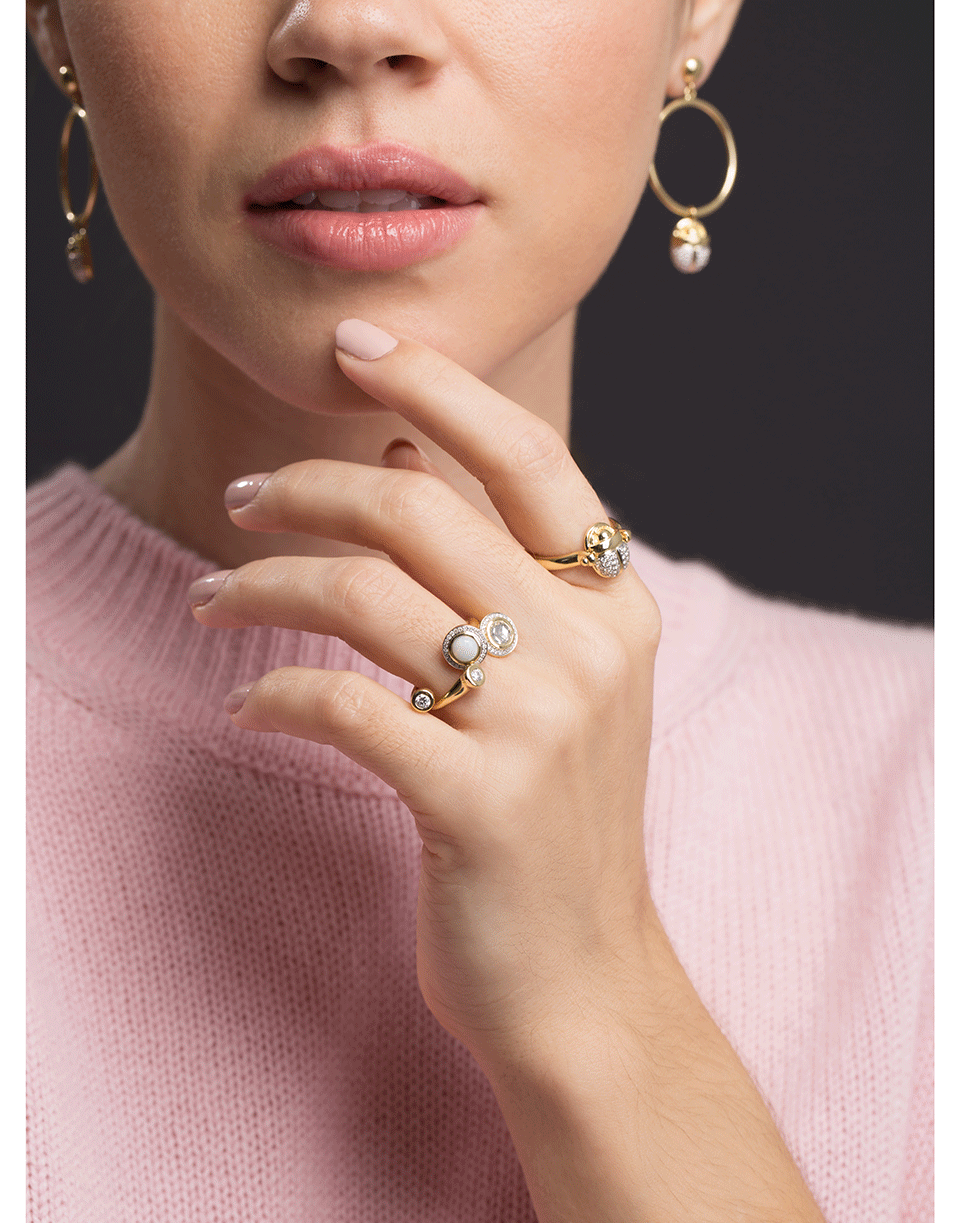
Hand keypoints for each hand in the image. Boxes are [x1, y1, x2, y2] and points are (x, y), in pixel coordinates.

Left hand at [188, 319, 660, 1063]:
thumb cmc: (553, 819)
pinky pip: (341, 707)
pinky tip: (245, 702)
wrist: (583, 975)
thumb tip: (398, 450)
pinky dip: (272, 693)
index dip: (437, 383)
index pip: (527, 453)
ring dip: (265, 583)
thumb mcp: (555, 681)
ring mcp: (539, 725)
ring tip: (212, 598)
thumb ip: (495, 564)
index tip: (355, 345)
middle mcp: (589, 648)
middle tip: (244, 504)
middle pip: (418, 508)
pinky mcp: (477, 803)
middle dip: (308, 489)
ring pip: (365, 596)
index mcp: (616, 604)